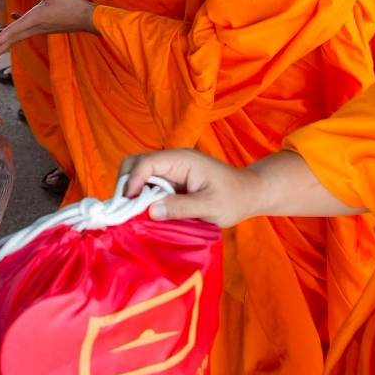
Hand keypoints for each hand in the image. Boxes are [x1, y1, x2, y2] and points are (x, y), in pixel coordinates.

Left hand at [0, 0, 96, 62]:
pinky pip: (26, 29)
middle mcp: (34, 27)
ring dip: (3, 41)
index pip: (10, 32)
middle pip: (11, 40)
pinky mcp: (44, 26)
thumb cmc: (71, 4)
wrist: (87, 17)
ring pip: (17, 36)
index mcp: (33, 20)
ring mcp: (39, 28)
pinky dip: (17, 27)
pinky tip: (13, 18)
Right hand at [115, 149, 252, 226]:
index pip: (147, 162)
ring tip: (132, 213)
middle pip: (136, 163)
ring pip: (139, 174)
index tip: (129, 203)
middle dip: (126, 184)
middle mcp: (173, 161)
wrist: (248, 194)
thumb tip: (151, 211)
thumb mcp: (211, 206)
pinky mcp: (171, 181)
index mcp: (182, 160)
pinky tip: (143, 212)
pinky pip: (148, 185)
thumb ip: (182, 207)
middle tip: (126, 209)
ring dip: (132, 192)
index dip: (133, 181)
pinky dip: (141, 197)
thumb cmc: (234, 198)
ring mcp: (171, 170)